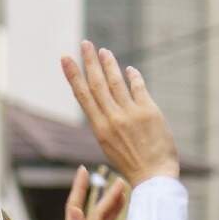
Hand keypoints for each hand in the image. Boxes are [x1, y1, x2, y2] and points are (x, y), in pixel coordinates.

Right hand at [61, 42, 179, 186]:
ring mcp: (131, 114)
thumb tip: (106, 104)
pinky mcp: (149, 111)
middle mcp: (112, 118)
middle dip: (89, 61)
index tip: (66, 59)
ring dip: (109, 64)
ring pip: (116, 82)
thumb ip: (107, 123)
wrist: (153, 176)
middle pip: (97, 84)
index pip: (83, 96)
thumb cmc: (131, 164)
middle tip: (84, 43)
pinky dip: (133, 77)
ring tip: (103, 50)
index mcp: (99, 128)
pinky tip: (129, 69)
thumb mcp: (110, 146)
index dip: (73, 76)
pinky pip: (139, 88)